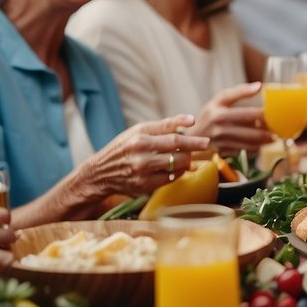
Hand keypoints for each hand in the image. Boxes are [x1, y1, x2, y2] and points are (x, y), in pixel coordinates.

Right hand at [74, 114, 210, 203]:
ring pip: (177, 167)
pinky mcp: (144, 186)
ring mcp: (143, 172)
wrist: (100, 172)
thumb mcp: (139, 131)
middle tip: (201, 146)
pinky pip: (170, 179)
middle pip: (178, 153)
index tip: (206, 139)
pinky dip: (176, 172)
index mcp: (140, 138)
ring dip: (186, 161)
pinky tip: (173, 167)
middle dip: (193, 150)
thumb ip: (165, 126)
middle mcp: (141, 155)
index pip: (174, 138)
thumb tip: (191, 120)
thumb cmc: (124, 147)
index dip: (192, 139)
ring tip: (185, 155)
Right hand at [189, 82, 273, 155]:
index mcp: (215, 105)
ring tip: (273, 136)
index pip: (230, 94)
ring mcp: (218, 135)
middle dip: (265, 119)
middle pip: (246, 116)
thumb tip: (259, 86)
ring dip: (264, 137)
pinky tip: (262, 144)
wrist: (192, 142)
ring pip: (248, 136)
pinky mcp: (222, 149)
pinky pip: (244, 148)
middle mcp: (216, 119)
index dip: (246, 90)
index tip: (260, 87)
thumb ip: (236, 94)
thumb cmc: (210, 120)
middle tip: (277, 121)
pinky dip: (256, 147)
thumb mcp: (217, 104)